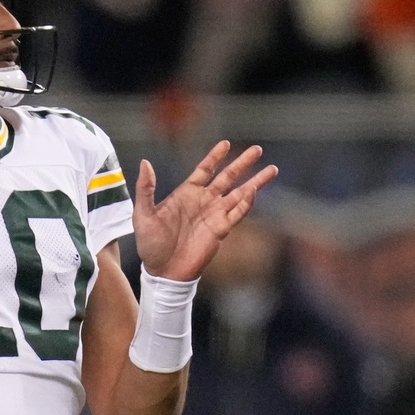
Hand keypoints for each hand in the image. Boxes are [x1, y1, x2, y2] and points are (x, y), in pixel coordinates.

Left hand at [133, 141, 277, 280]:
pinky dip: (247, 202)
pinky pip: (237, 213)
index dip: (215, 156)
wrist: (163, 271)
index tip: (226, 144)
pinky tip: (254, 190)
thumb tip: (145, 163)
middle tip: (257, 149)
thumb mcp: (143, 213)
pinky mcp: (221, 230)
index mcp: (186, 193)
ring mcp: (214, 215)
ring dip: (255, 181)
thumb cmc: (150, 243)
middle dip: (243, 163)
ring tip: (272, 169)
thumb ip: (145, 188)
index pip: (205, 169)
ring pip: (239, 193)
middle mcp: (204, 201)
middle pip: (228, 177)